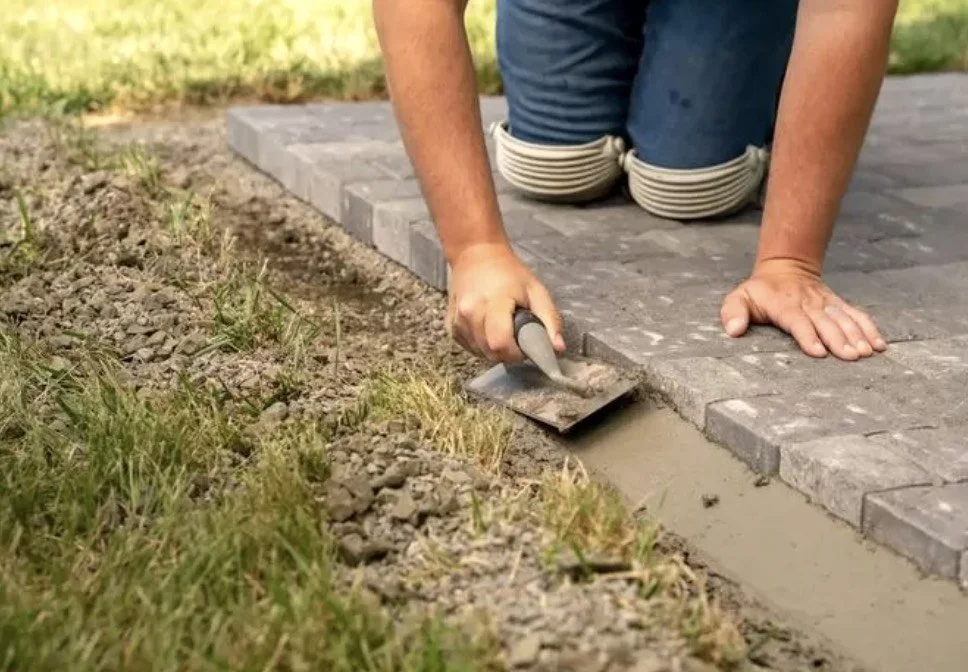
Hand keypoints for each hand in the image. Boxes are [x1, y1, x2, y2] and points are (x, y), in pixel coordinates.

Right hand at [447, 243, 563, 361]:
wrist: (476, 254)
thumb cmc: (510, 272)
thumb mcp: (536, 291)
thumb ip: (550, 321)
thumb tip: (558, 349)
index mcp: (493, 303)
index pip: (501, 344)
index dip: (517, 353)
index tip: (525, 345)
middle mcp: (470, 313)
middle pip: (491, 353)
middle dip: (508, 353)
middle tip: (516, 336)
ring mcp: (458, 321)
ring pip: (480, 354)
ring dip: (495, 350)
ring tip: (502, 329)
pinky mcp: (451, 327)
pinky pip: (470, 348)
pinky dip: (482, 346)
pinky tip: (488, 329)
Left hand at [720, 259, 886, 360]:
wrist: (785, 267)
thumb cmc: (759, 291)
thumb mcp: (739, 298)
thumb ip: (733, 312)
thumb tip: (733, 330)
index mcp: (783, 305)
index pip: (796, 321)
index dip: (807, 336)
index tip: (818, 352)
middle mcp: (807, 303)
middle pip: (825, 322)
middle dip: (839, 339)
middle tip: (851, 356)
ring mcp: (825, 303)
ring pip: (843, 318)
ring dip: (857, 335)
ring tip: (867, 352)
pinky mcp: (838, 304)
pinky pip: (856, 314)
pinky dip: (869, 328)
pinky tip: (879, 344)